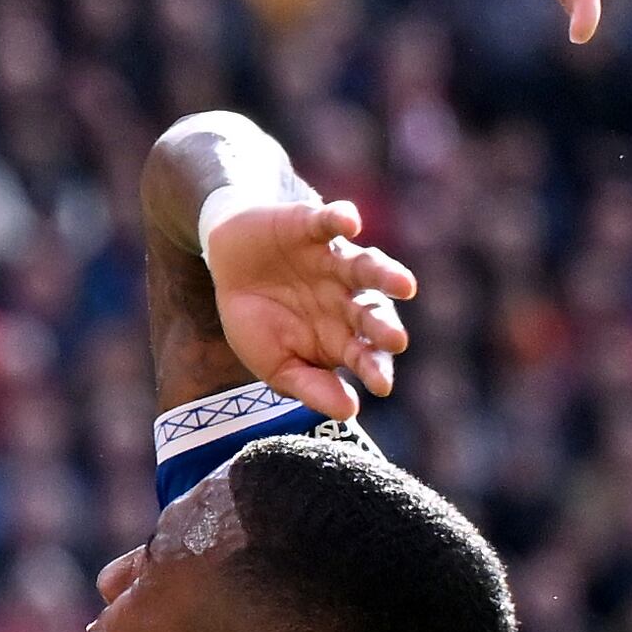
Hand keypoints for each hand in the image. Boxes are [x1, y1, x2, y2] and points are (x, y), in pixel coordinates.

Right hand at [199, 186, 413, 422]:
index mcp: (340, 335)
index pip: (365, 354)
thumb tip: (349, 412)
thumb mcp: (274, 362)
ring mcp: (333, 260)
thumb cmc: (256, 318)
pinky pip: (330, 221)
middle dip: (383, 326)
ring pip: (367, 266)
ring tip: (404, 286)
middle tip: (396, 340)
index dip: (374, 367)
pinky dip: (340, 219)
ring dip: (385, 275)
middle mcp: (346, 297)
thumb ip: (309, 385)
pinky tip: (348, 222)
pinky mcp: (313, 225)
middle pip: (372, 312)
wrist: (228, 260)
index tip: (380, 386)